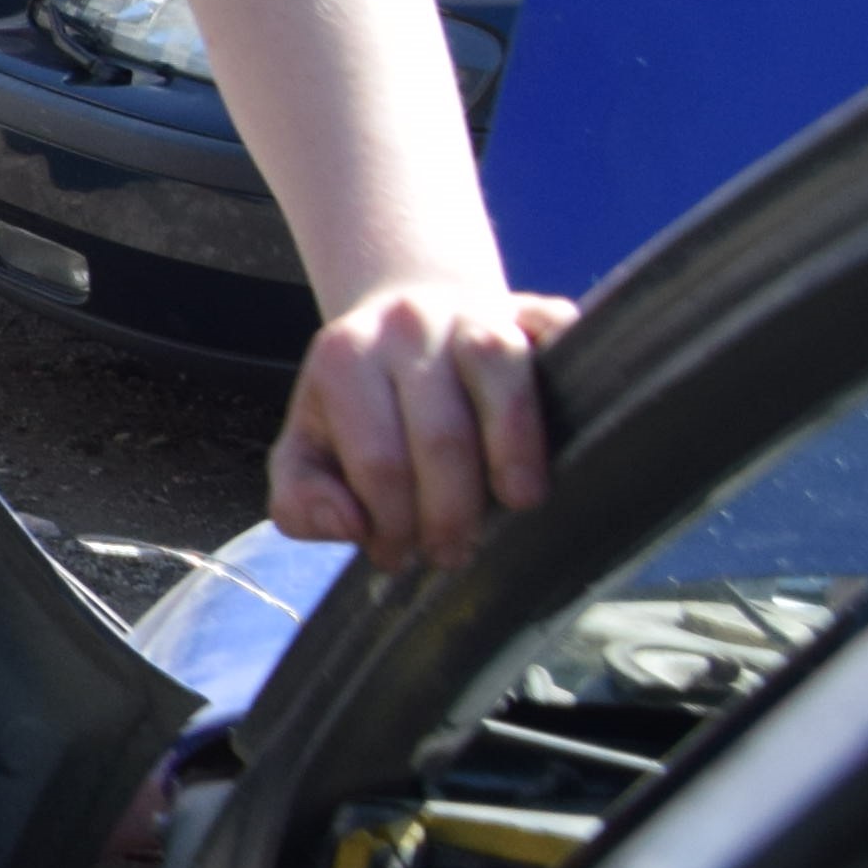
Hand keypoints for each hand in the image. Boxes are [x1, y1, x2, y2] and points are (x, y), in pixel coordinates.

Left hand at [266, 283, 574, 572]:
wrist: (407, 324)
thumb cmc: (360, 408)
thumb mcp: (307, 452)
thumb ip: (301, 499)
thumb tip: (349, 525)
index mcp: (343, 360)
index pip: (378, 462)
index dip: (393, 525)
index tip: (400, 558)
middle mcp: (407, 325)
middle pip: (443, 434)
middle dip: (451, 512)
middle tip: (455, 553)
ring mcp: (475, 312)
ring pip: (500, 373)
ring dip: (516, 453)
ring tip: (516, 505)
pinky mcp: (535, 309)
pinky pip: (560, 336)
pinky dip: (567, 379)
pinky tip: (560, 435)